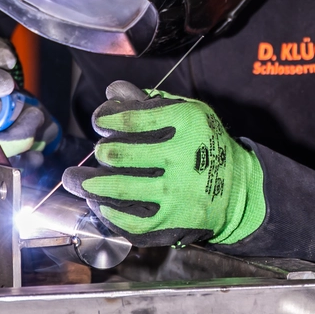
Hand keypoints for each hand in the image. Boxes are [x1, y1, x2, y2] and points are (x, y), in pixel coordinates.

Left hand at [61, 81, 264, 247]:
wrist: (238, 188)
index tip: (101, 121)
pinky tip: (100, 205)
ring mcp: (177, 193)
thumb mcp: (186, 113)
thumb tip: (112, 92)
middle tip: (100, 151)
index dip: (107, 118)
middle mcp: (182, 157)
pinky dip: (110, 214)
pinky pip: (131, 222)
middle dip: (102, 151)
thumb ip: (148, 102)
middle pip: (119, 153)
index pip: (131, 117)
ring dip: (88, 184)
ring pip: (119, 188)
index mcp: (187, 123)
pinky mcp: (174, 222)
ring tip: (75, 180)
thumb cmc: (204, 144)